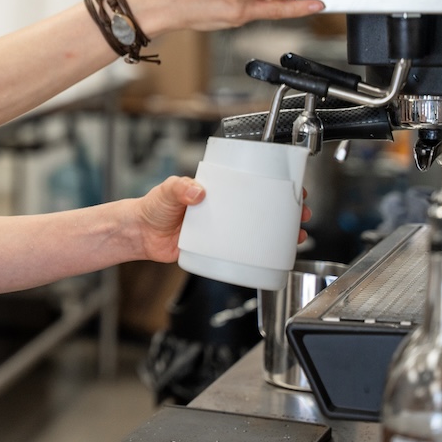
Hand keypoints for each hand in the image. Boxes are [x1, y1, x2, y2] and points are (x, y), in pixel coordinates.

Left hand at [136, 177, 310, 262]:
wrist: (140, 234)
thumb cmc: (153, 207)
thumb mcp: (168, 190)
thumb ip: (180, 187)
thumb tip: (197, 190)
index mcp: (217, 191)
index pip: (252, 184)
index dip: (275, 185)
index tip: (293, 187)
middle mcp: (224, 210)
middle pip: (262, 209)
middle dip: (287, 211)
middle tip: (301, 214)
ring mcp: (222, 230)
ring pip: (258, 231)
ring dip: (280, 234)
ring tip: (296, 237)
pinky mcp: (216, 250)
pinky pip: (243, 253)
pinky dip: (260, 255)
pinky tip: (272, 257)